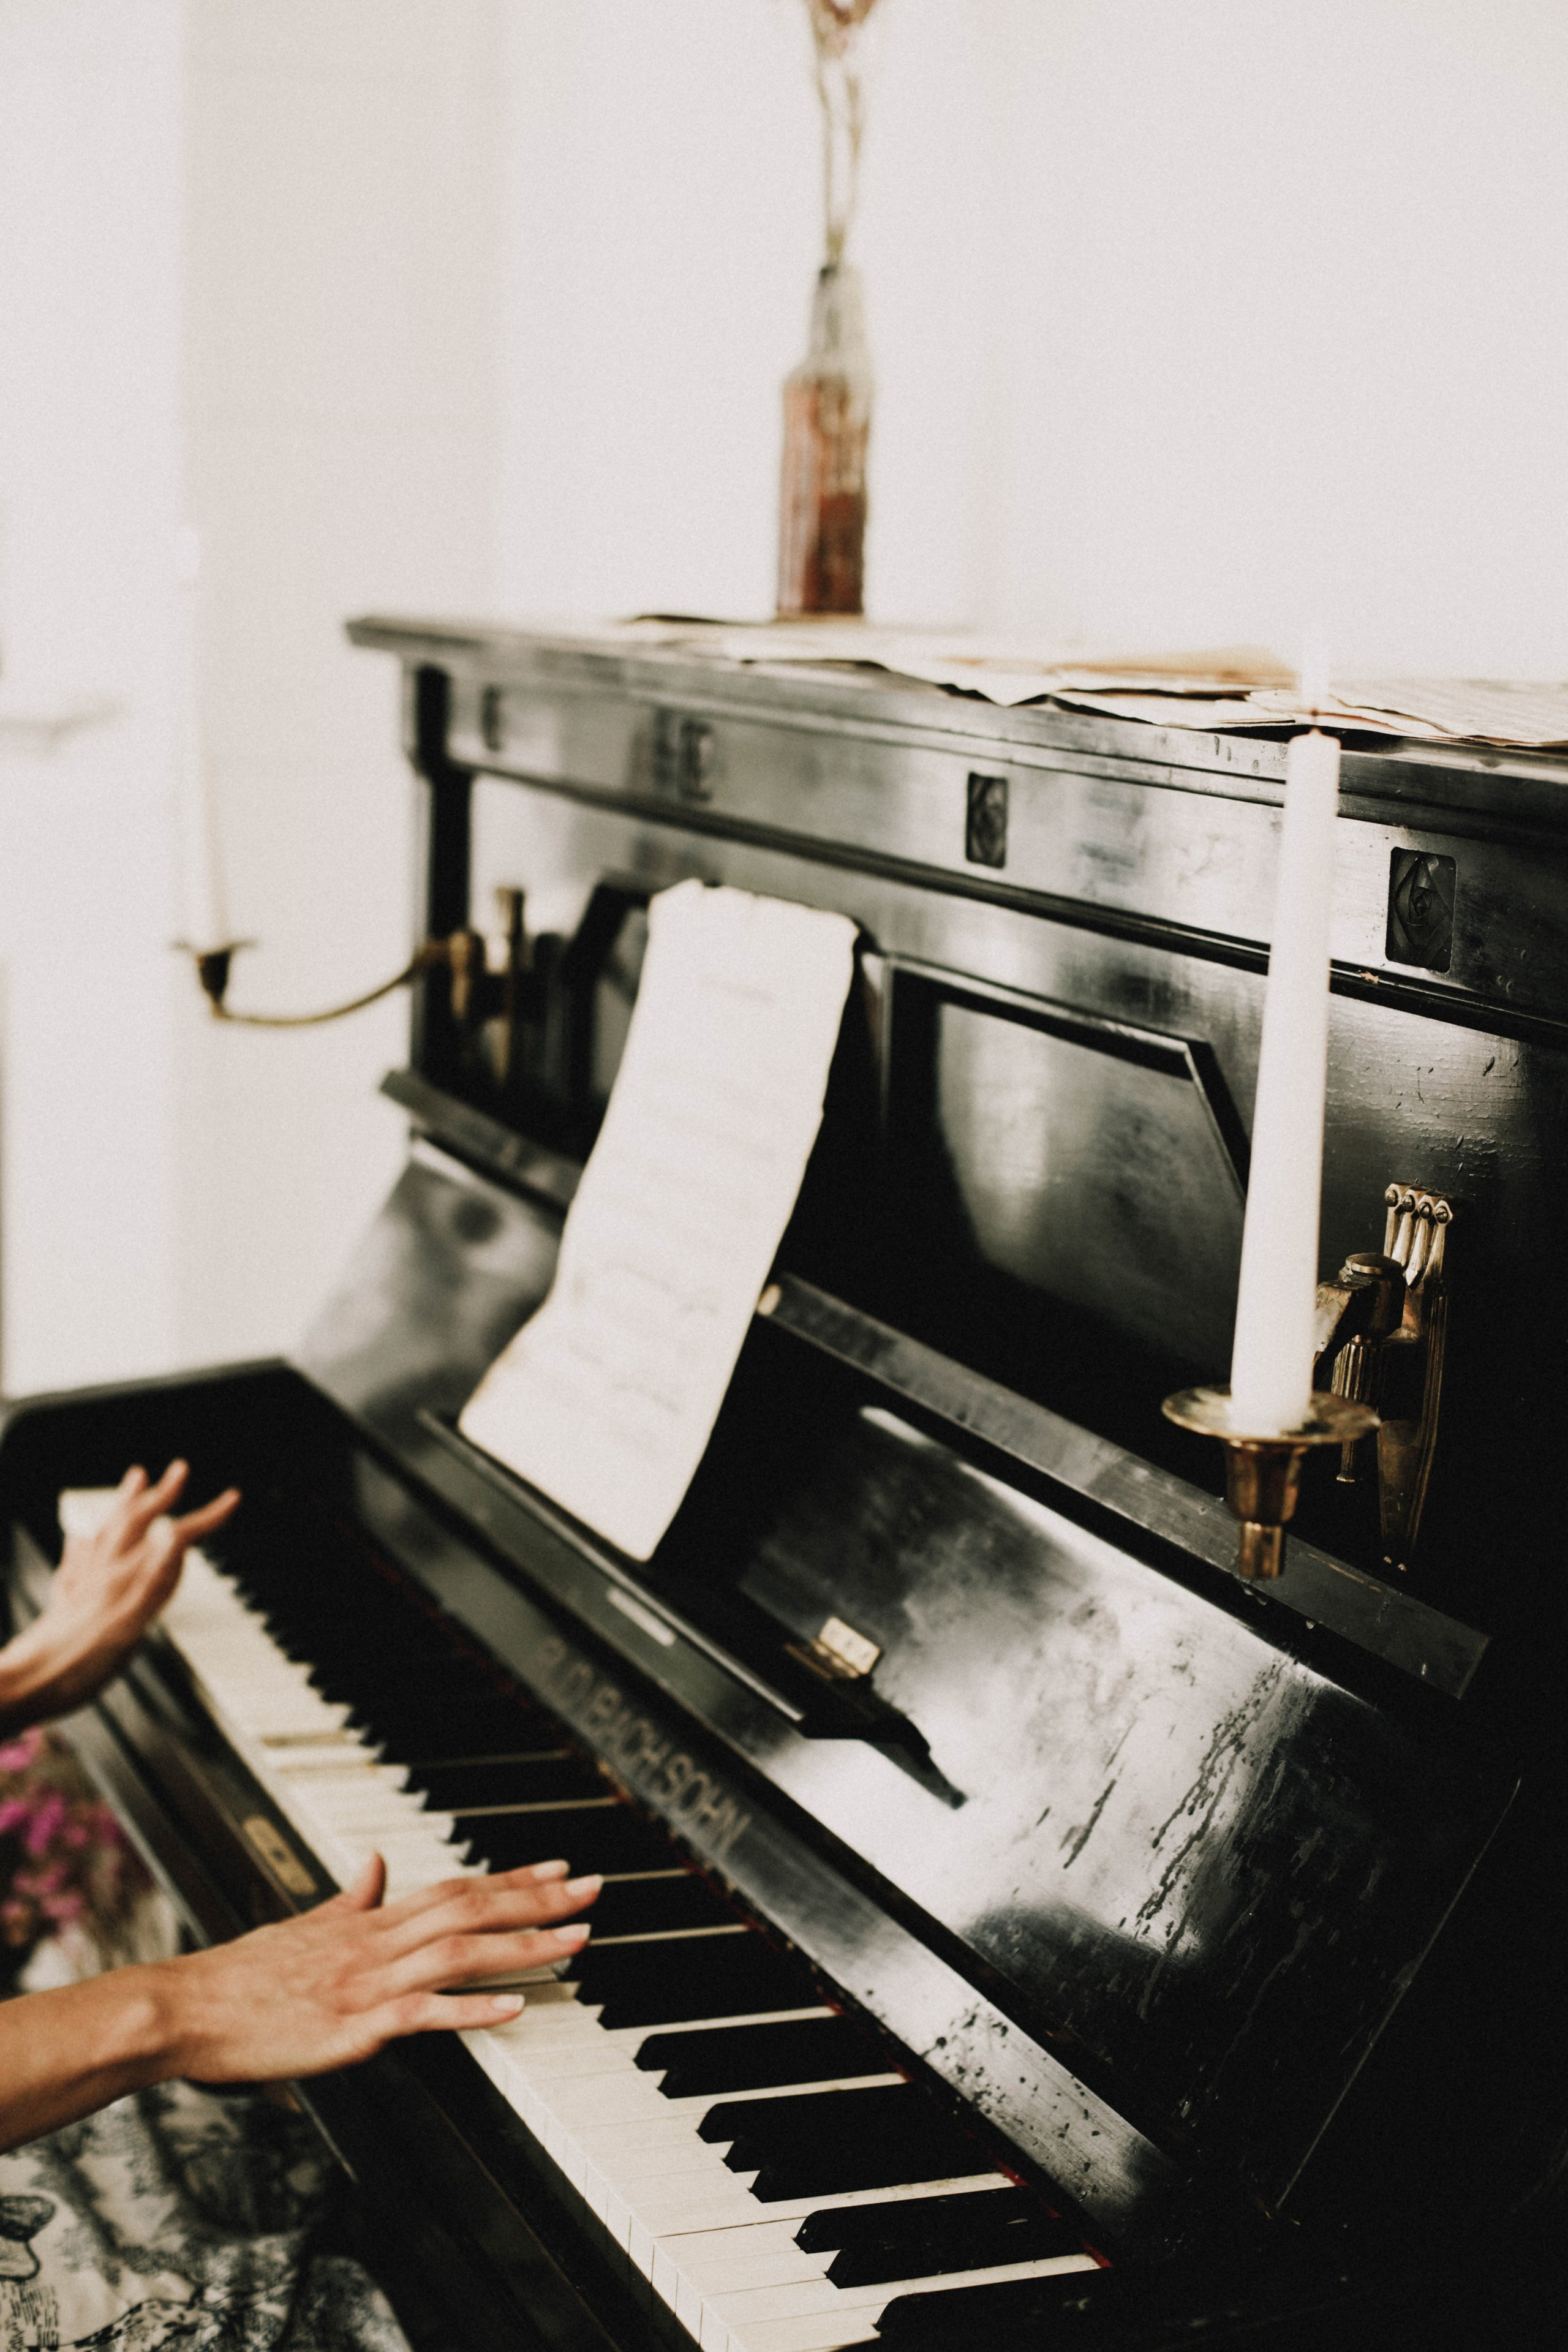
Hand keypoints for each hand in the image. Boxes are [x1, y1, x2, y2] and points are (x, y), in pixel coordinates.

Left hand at [0, 1461, 239, 1730]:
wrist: (20, 1687)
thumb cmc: (71, 1666)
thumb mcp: (125, 1627)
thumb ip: (152, 1581)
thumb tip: (173, 1534)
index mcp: (120, 1579)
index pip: (171, 1538)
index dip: (204, 1519)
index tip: (231, 1499)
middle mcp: (101, 1575)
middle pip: (133, 1523)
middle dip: (160, 1495)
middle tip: (179, 1470)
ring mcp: (81, 1586)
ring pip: (105, 1534)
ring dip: (125, 1505)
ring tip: (136, 1479)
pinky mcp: (64, 1603)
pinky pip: (76, 1561)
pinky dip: (86, 1543)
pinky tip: (81, 1540)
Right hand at [150, 1856, 599, 2081]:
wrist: (186, 2009)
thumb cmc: (240, 1976)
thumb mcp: (302, 1926)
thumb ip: (348, 1898)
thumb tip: (374, 1863)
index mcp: (368, 1921)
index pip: (454, 1888)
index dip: (510, 1880)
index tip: (559, 1870)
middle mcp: (376, 1943)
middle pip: (470, 1909)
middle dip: (537, 1900)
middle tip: (593, 1890)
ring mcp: (367, 1983)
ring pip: (459, 1952)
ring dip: (523, 1946)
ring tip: (576, 1942)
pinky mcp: (352, 2028)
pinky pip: (423, 2014)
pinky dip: (472, 2008)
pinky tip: (516, 2006)